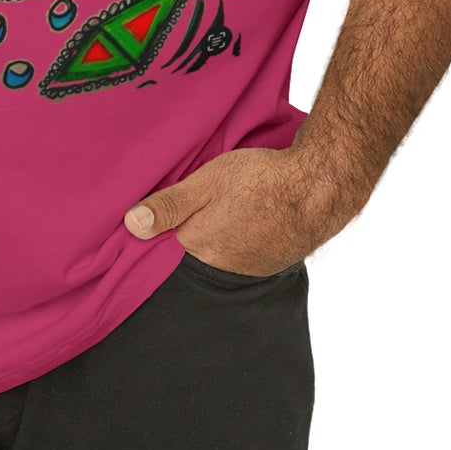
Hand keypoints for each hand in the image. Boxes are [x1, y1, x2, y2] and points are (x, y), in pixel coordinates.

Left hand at [122, 146, 360, 273]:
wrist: (320, 187)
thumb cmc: (261, 180)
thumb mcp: (208, 181)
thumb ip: (170, 204)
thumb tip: (130, 225)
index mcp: (200, 248)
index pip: (161, 252)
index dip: (151, 238)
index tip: (137, 226)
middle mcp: (220, 267)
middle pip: (187, 257)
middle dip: (178, 241)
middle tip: (175, 218)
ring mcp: (247, 269)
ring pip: (214, 257)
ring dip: (208, 242)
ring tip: (208, 219)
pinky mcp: (267, 265)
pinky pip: (238, 258)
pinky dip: (231, 244)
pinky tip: (236, 224)